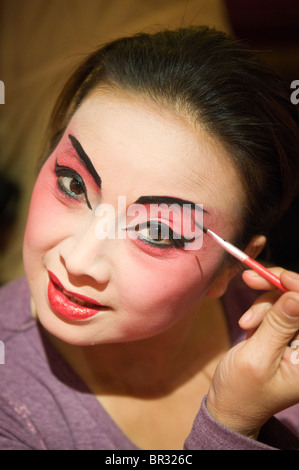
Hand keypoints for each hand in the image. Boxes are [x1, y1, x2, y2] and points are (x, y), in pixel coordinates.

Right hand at [206, 269, 298, 438]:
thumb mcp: (257, 357)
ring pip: (288, 301)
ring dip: (264, 305)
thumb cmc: (242, 390)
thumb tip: (296, 296)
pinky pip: (278, 308)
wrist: (229, 404)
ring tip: (246, 325)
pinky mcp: (287, 334)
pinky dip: (261, 311)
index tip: (278, 276)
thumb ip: (278, 326)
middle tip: (250, 278)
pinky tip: (249, 326)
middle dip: (277, 289)